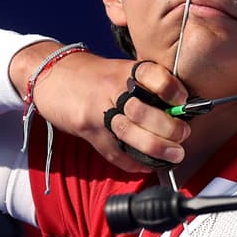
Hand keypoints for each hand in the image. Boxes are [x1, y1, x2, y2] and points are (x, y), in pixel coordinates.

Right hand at [13, 43, 190, 171]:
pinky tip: (147, 166)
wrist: (51, 75)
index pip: (152, 75)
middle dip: (168, 127)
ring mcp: (97, 110)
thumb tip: (182, 107)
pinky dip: (132, 162)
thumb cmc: (95, 75)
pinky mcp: (86, 129)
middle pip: (142, 110)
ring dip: (155, 147)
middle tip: (183, 135)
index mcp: (125, 71)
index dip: (171, 89)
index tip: (185, 100)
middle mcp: (112, 89)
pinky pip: (111, 151)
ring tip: (175, 155)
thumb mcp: (121, 69)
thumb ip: (147, 85)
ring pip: (128, 132)